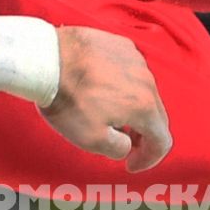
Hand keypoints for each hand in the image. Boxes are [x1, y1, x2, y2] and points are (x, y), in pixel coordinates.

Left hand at [42, 26, 171, 171]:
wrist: (47, 58)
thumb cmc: (67, 100)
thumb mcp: (91, 139)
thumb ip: (117, 149)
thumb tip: (127, 146)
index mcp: (144, 107)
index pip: (162, 140)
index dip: (149, 158)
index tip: (131, 164)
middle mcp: (146, 80)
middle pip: (156, 115)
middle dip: (143, 136)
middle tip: (123, 144)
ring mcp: (134, 59)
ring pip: (143, 91)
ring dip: (132, 109)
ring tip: (108, 116)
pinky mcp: (120, 44)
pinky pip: (130, 71)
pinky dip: (122, 86)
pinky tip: (101, 89)